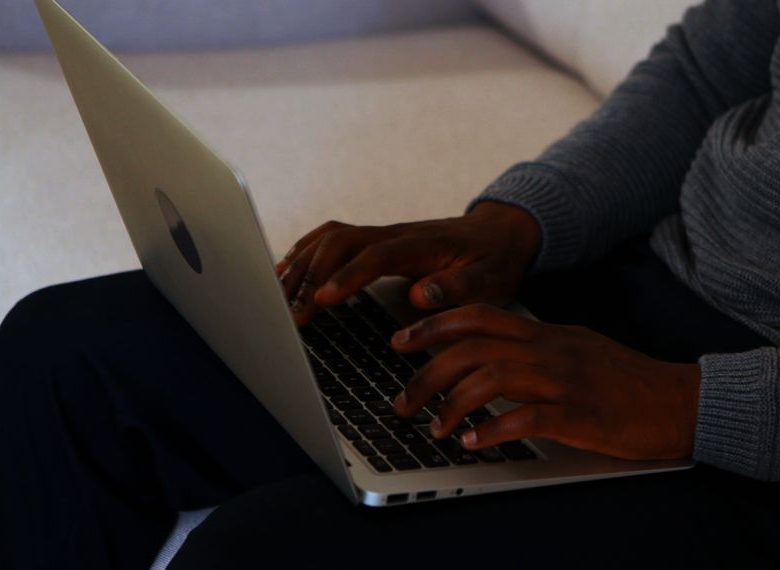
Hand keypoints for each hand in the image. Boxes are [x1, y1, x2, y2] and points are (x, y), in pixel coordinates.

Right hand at [275, 202, 540, 326]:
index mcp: (422, 245)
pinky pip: (332, 240)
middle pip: (341, 241)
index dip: (346, 276)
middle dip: (311, 273)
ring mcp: (383, 234)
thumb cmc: (496, 261)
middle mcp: (396, 234)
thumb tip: (420, 294)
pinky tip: (287, 274)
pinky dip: (305, 254)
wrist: (502, 233)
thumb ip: (458, 287)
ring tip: (277, 295)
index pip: (375, 256)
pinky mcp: (376, 240)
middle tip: (291, 311)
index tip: (322, 301)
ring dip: (301, 263)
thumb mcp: (490, 280)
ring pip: (330, 237)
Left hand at [391, 304, 701, 460]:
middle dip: (427, 372)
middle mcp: (549, 350)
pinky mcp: (578, 414)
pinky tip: (473, 443)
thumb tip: (494, 357)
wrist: (679, 400)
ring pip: (491, 377)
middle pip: (473, 347)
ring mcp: (564, 380)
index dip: (434, 326)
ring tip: (434, 428)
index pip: (479, 316)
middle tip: (402, 400)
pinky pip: (525, 418)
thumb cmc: (627, 381)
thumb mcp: (578, 349)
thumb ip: (537, 349)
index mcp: (546, 334)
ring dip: (452, 404)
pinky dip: (492, 430)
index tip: (401, 341)